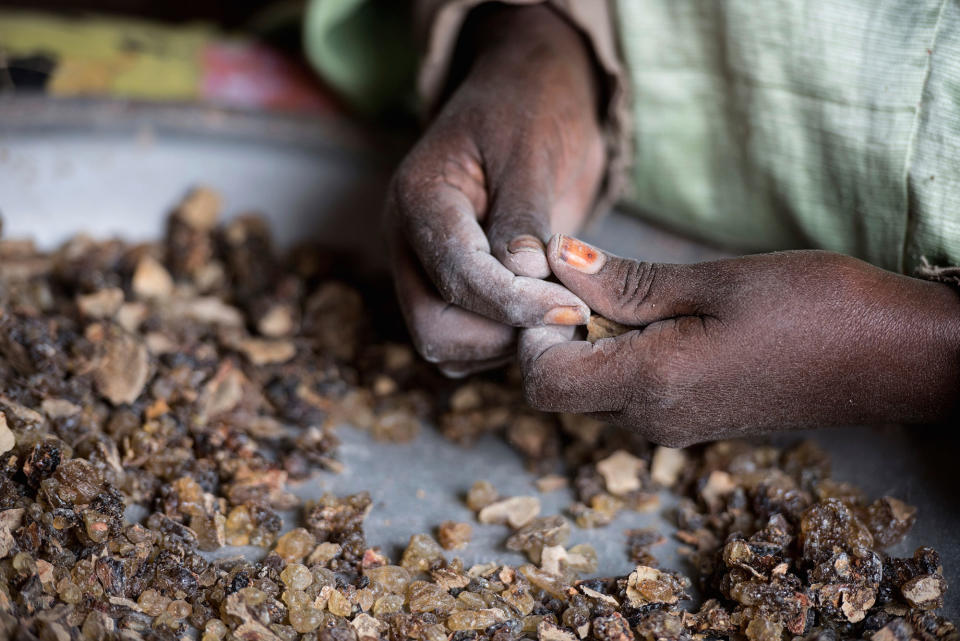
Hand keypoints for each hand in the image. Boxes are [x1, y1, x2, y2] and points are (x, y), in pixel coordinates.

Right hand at [387, 5, 604, 376]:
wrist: (529, 94)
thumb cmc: (532, 108)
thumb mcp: (532, 150)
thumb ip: (523, 216)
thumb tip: (524, 275)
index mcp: (420, 199)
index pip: (456, 275)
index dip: (515, 302)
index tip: (575, 307)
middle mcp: (410, 242)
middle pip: (435, 327)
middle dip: (503, 332)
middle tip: (567, 313)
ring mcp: (426, 269)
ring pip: (446, 345)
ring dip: (504, 344)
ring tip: (560, 309)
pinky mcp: (450, 289)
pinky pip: (465, 344)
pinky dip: (503, 344)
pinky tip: (543, 314)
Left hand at [521, 235, 959, 445]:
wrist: (892, 356)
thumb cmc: (814, 307)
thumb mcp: (712, 281)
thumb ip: (625, 282)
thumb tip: (554, 260)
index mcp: (652, 386)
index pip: (542, 379)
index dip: (533, 328)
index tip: (555, 276)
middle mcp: (653, 420)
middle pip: (560, 387)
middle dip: (555, 331)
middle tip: (583, 272)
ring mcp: (673, 428)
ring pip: (592, 390)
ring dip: (589, 340)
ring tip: (621, 287)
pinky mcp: (691, 421)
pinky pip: (627, 394)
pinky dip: (619, 354)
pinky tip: (652, 313)